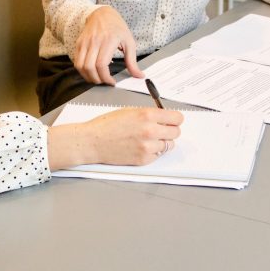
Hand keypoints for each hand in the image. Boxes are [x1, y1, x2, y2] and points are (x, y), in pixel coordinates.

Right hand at [48, 108, 182, 169]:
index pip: (177, 118)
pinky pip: (158, 155)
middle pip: (176, 132)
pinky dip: (154, 152)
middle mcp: (150, 131)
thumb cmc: (107, 125)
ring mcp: (148, 147)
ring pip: (169, 145)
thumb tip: (164, 117)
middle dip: (170, 130)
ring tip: (149, 139)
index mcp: (147, 115)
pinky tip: (141, 147)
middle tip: (161, 130)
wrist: (92, 141)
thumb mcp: (130, 111)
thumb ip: (149, 114)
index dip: (175, 119)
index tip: (172, 120)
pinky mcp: (143, 159)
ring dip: (162, 142)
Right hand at [74, 6, 144, 84]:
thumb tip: (139, 75)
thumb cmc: (117, 27)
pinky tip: (91, 71)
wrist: (102, 14)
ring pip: (80, 66)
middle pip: (89, 67)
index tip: (112, 82)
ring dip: (88, 77)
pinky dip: (82, 70)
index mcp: (108, 41)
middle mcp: (94, 42)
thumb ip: (132, 61)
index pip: (101, 64)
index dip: (105, 77)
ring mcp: (84, 43)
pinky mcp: (79, 44)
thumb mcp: (129, 42)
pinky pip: (77, 61)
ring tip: (97, 78)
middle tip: (104, 82)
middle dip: (97, 80)